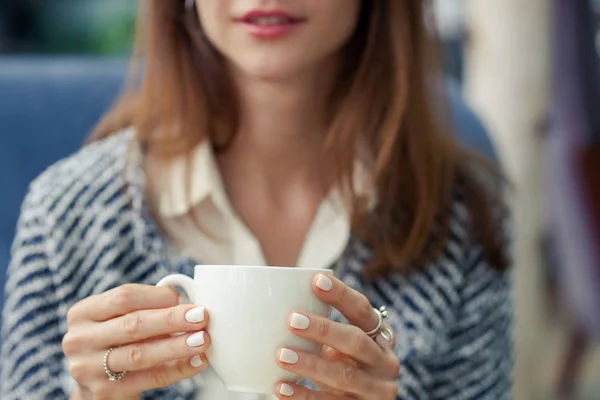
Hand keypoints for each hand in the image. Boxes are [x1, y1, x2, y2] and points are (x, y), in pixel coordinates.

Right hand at [62, 284, 209, 398]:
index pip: (124, 297)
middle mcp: (80, 340)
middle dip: (171, 319)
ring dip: (176, 346)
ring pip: (140, 354)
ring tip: (202, 340)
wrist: (96, 383)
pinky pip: (149, 379)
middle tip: (201, 316)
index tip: (185, 298)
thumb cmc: (115, 341)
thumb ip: (147, 308)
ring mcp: (89, 369)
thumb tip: (188, 304)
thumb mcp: (119, 319)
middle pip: (132, 324)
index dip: (158, 297)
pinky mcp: (105, 393)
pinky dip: (177, 370)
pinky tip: (196, 362)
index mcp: (84, 313)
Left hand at [274, 274, 399, 398]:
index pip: (363, 310)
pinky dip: (303, 396)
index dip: (341, 294)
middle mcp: (384, 362)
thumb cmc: (344, 366)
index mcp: (380, 336)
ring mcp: (376, 390)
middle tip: (292, 320)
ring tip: (280, 355)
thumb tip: (276, 302)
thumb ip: (324, 329)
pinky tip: (281, 387)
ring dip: (310, 365)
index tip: (315, 280)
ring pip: (343, 376)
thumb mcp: (342, 346)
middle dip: (324, 330)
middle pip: (356, 342)